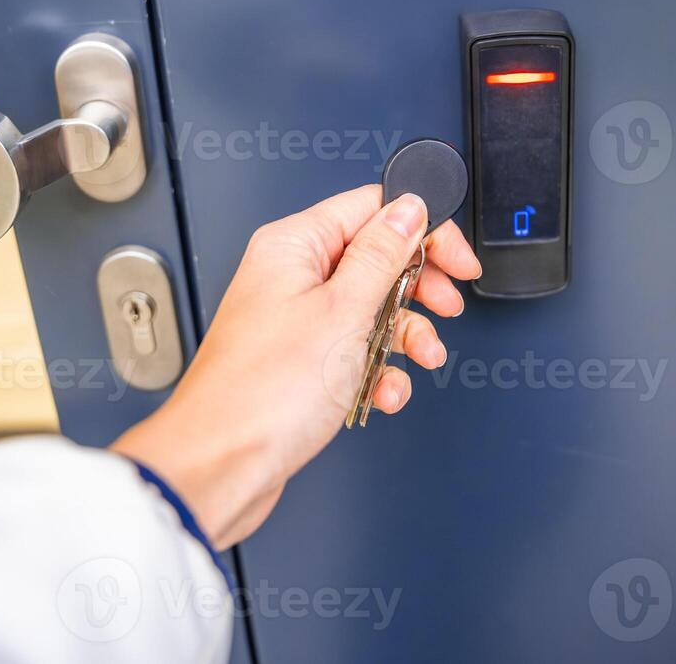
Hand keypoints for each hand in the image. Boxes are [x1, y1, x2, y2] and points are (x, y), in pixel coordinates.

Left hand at [110, 186, 480, 548]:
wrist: (221, 466)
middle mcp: (291, 276)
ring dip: (406, 335)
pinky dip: (379, 371)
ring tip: (423, 355)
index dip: (421, 229)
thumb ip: (381, 255)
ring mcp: (296, 320)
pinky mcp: (302, 362)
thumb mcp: (343, 311)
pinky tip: (384, 391)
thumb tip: (408, 209)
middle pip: (376, 258)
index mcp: (294, 245)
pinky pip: (355, 351)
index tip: (454, 259)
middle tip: (446, 306)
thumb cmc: (261, 392)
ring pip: (372, 309)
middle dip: (418, 287)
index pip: (371, 208)